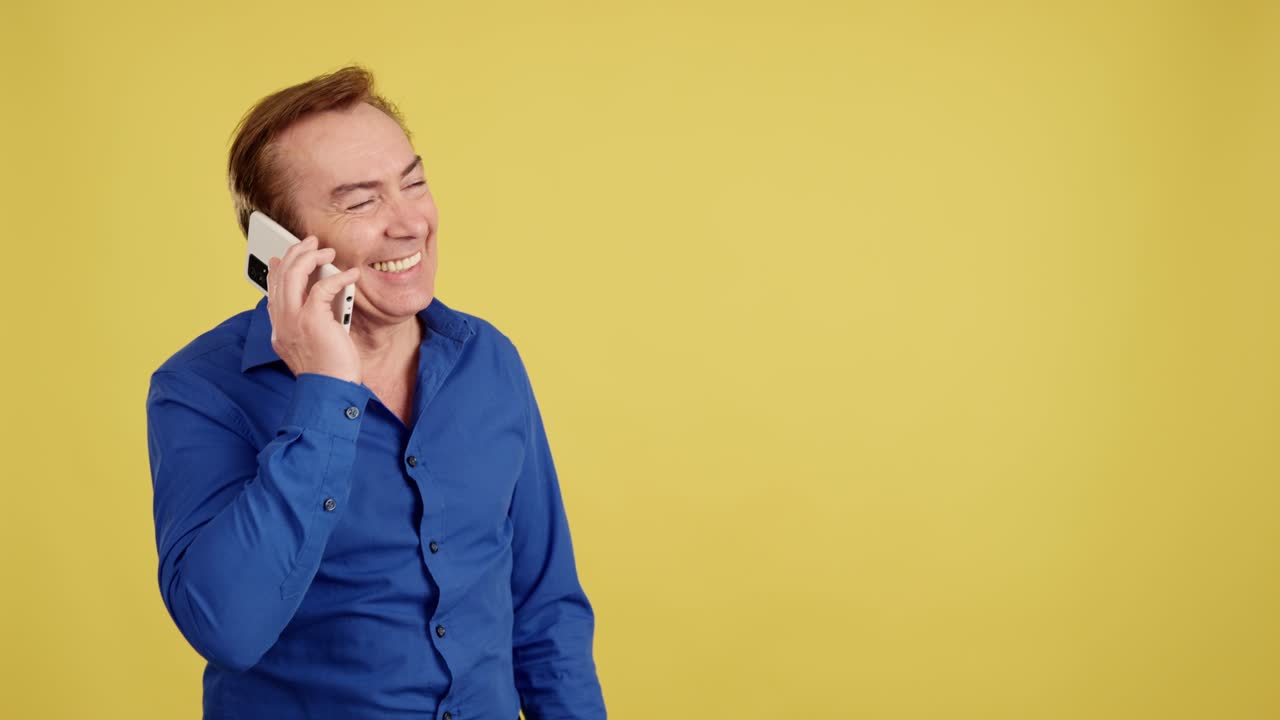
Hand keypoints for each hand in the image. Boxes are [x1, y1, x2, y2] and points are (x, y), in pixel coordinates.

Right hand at [266, 236, 361, 383]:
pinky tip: (351, 275)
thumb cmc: (329, 371)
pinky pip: (323, 287)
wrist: (329, 391)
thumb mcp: (313, 343)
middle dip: (295, 253)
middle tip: (311, 243)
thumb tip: (319, 298)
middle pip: (280, 275)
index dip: (277, 269)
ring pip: (294, 274)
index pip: (272, 291)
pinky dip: (339, 277)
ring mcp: (293, 320)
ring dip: (311, 257)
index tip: (284, 257)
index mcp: (279, 329)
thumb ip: (310, 321)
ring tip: (327, 251)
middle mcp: (281, 322)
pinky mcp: (312, 319)